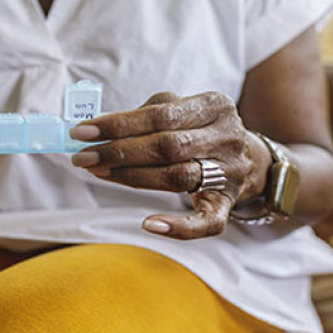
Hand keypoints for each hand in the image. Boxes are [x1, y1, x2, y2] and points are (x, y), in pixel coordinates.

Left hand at [69, 92, 268, 239]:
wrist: (250, 161)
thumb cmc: (199, 131)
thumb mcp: (183, 110)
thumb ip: (147, 114)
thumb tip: (96, 128)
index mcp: (214, 105)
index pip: (160, 113)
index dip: (118, 123)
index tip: (81, 131)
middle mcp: (227, 137)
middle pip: (167, 145)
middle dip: (119, 151)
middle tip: (83, 156)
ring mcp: (230, 173)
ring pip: (177, 178)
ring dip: (131, 178)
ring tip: (98, 172)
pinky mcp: (228, 204)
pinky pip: (206, 222)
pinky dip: (178, 227)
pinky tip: (148, 224)